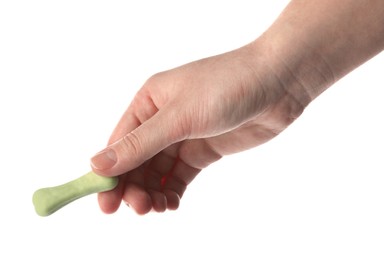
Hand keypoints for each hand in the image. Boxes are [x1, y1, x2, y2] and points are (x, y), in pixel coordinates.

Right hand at [90, 44, 305, 213]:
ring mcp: (183, 136)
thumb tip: (97, 164)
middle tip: (139, 208)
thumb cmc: (227, 86)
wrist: (277, 83)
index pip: (120, 144)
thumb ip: (140, 144)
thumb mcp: (179, 116)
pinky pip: (180, 176)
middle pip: (138, 162)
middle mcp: (162, 120)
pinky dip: (173, 191)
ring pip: (158, 172)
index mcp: (148, 103)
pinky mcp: (203, 150)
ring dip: (153, 192)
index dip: (110, 174)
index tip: (105, 203)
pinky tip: (172, 203)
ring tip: (157, 208)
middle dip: (134, 187)